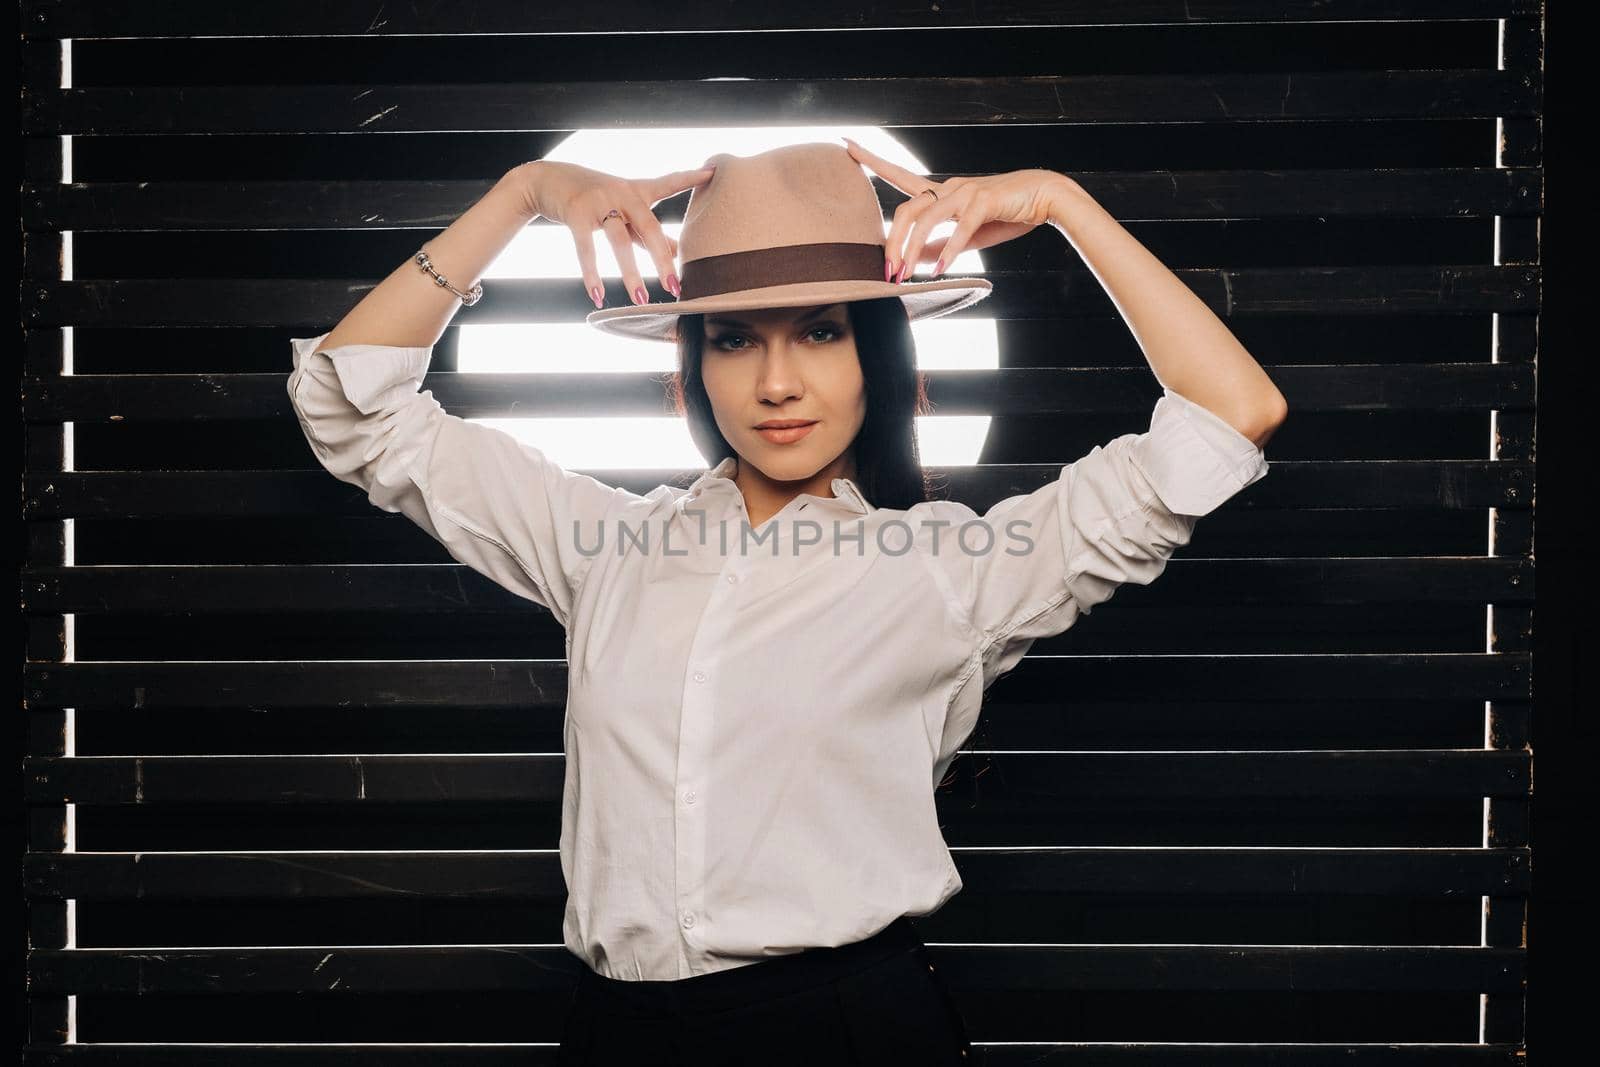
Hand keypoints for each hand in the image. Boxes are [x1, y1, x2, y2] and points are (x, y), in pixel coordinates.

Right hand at [511, 160, 716, 307]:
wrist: (547, 179)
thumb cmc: (593, 198)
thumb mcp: (622, 210)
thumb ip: (647, 231)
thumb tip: (677, 252)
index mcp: (637, 191)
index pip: (668, 183)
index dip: (690, 178)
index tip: (712, 172)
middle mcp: (622, 193)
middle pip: (649, 227)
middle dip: (663, 259)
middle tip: (676, 287)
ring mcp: (598, 202)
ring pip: (620, 241)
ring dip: (630, 273)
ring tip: (641, 299)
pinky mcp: (576, 213)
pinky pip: (586, 248)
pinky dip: (591, 274)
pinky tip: (597, 296)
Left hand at [841, 137, 1074, 280]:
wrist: (1045, 197)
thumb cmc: (1008, 214)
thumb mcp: (969, 235)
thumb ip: (942, 245)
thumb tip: (920, 261)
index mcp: (943, 192)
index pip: (900, 175)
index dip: (873, 161)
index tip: (847, 145)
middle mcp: (950, 187)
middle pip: (906, 209)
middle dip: (892, 242)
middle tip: (886, 271)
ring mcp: (966, 191)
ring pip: (927, 218)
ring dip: (913, 250)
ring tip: (905, 275)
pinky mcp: (985, 201)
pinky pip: (960, 228)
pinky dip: (948, 251)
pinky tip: (939, 272)